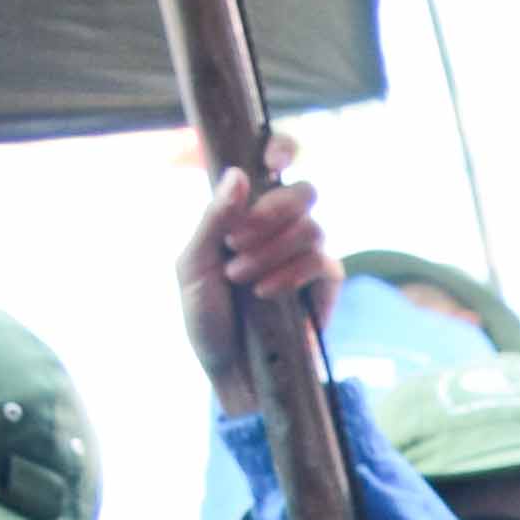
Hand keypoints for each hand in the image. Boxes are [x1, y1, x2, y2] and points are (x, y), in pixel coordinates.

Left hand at [180, 139, 333, 412]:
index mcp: (246, 212)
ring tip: (241, 278)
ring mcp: (307, 255)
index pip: (275, 164)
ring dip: (271, 251)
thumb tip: (239, 175)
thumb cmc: (207, 318)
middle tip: (236, 242)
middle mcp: (280, 227)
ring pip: (312, 227)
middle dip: (271, 212)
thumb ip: (213, 220)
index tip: (273, 160)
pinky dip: (292, 273)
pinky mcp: (326, 286)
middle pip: (303, 191)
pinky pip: (323, 262)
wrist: (232, 371)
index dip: (282, 148)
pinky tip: (267, 292)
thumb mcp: (193, 265)